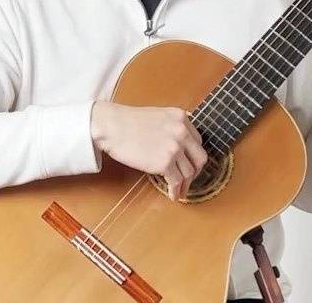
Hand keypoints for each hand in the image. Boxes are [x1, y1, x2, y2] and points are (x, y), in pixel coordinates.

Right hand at [90, 100, 207, 200]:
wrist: (111, 126)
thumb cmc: (127, 122)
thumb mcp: (157, 116)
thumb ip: (171, 128)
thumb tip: (178, 147)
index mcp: (181, 117)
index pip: (197, 141)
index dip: (193, 156)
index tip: (190, 164)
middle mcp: (182, 131)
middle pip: (199, 158)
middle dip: (195, 172)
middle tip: (189, 180)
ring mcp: (175, 147)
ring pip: (189, 172)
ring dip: (185, 185)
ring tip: (180, 191)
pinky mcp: (164, 162)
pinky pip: (176, 181)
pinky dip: (176, 191)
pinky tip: (173, 195)